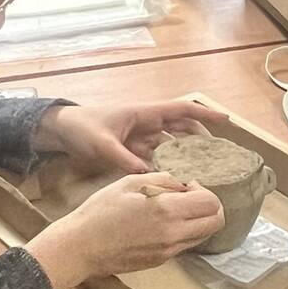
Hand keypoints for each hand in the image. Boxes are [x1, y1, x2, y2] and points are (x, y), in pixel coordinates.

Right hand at [25, 173, 224, 288]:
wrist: (81, 246)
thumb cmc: (100, 211)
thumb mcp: (130, 182)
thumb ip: (163, 180)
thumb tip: (184, 184)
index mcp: (167, 210)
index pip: (211, 203)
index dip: (205, 190)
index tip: (188, 186)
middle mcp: (174, 234)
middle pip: (215, 222)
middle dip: (210, 207)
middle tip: (190, 198)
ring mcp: (168, 251)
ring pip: (203, 235)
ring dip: (198, 220)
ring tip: (174, 210)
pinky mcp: (161, 261)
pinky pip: (185, 244)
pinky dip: (183, 232)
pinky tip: (161, 223)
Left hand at [32, 101, 224, 173]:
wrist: (62, 132)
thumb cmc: (82, 129)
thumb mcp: (103, 144)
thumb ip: (125, 159)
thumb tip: (148, 173)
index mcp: (144, 113)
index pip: (182, 110)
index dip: (205, 115)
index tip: (226, 121)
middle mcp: (147, 123)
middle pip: (182, 127)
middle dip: (201, 138)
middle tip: (219, 155)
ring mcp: (141, 136)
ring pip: (172, 143)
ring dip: (186, 153)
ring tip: (204, 168)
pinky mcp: (133, 148)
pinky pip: (157, 155)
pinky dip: (168, 164)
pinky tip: (177, 178)